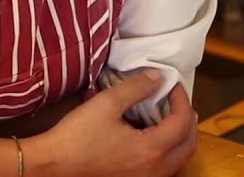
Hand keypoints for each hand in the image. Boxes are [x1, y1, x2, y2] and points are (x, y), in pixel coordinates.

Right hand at [25, 71, 197, 176]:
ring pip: (179, 158)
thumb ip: (135, 88)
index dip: (181, 99)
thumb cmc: (78, 135)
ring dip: (181, 136)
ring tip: (171, 115)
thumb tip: (157, 77)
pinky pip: (166, 166)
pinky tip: (155, 136)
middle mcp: (155, 170)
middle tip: (177, 99)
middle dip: (188, 119)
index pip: (182, 122)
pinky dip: (169, 149)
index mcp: (151, 150)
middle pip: (189, 144)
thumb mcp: (106, 104)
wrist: (54, 164)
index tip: (172, 84)